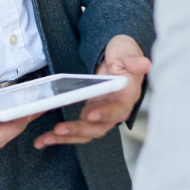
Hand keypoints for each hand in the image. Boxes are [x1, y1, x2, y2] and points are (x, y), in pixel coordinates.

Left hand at [35, 34, 149, 149]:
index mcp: (126, 96)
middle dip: (78, 129)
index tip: (89, 115)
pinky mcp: (89, 115)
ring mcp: (101, 115)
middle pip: (98, 127)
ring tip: (46, 138)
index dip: (105, 114)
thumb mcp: (126, 50)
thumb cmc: (122, 53)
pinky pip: (76, 130)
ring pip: (85, 133)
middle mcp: (114, 110)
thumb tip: (145, 64)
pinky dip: (60, 137)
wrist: (114, 57)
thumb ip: (132, 59)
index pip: (118, 110)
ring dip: (66, 138)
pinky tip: (43, 139)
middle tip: (59, 129)